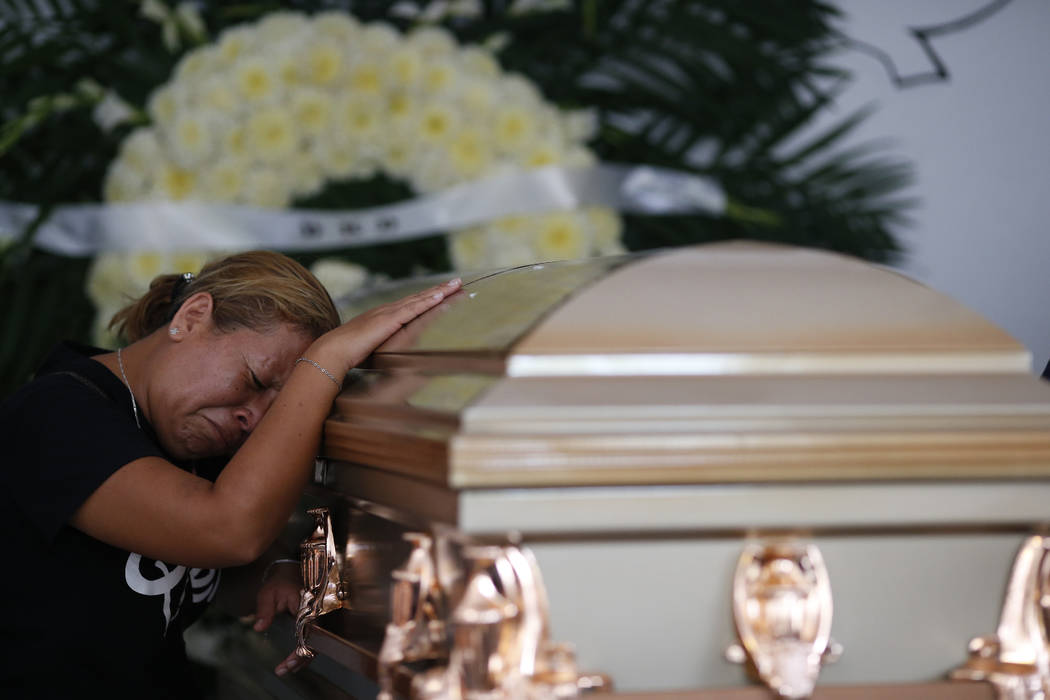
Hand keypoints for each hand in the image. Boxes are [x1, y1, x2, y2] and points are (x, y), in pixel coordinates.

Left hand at [253, 563, 308, 675]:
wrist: (289, 572)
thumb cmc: (278, 582)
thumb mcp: (267, 594)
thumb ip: (264, 610)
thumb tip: (258, 628)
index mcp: (306, 605)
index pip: (307, 633)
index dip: (300, 651)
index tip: (287, 663)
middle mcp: (315, 612)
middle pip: (314, 642)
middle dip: (300, 659)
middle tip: (283, 670)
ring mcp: (316, 617)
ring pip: (315, 643)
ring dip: (302, 658)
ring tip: (285, 669)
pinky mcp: (313, 621)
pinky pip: (313, 639)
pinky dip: (305, 652)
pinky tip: (294, 662)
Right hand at [308, 277, 461, 376]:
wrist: (333, 351)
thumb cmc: (348, 353)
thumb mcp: (371, 346)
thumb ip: (383, 344)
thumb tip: (392, 351)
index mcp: (384, 316)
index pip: (412, 304)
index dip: (429, 297)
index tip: (444, 292)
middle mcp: (388, 310)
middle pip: (420, 297)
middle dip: (440, 289)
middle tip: (458, 282)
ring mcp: (389, 313)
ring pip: (420, 299)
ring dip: (439, 292)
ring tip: (456, 285)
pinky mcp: (389, 320)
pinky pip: (413, 309)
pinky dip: (427, 301)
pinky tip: (439, 296)